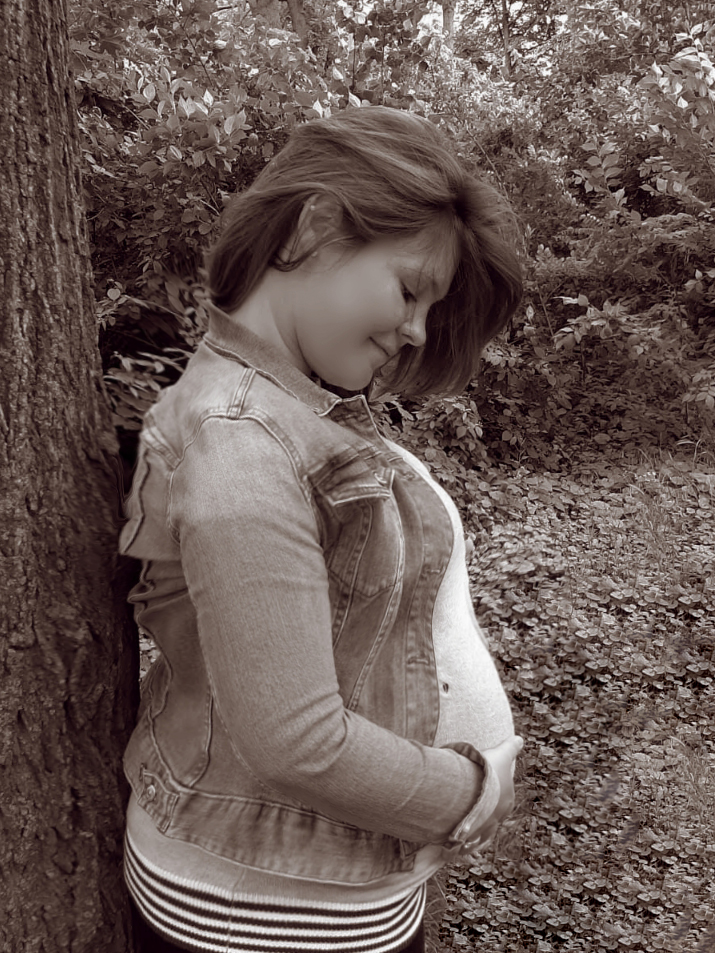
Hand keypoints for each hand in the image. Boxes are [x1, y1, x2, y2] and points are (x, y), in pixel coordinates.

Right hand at [461, 734, 522, 852]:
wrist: (467, 789)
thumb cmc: (487, 773)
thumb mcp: (501, 754)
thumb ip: (510, 747)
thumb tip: (520, 739)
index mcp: (507, 801)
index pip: (503, 798)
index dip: (495, 793)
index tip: (486, 791)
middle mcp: (498, 818)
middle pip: (492, 816)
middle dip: (485, 813)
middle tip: (474, 808)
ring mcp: (483, 829)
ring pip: (480, 831)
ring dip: (473, 829)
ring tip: (464, 829)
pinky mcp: (467, 836)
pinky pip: (465, 843)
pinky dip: (462, 844)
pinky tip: (456, 844)